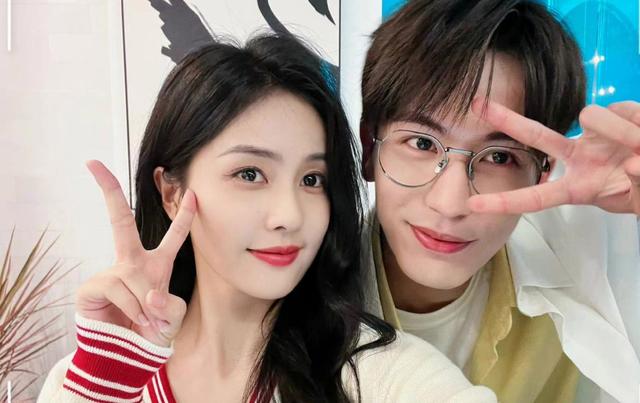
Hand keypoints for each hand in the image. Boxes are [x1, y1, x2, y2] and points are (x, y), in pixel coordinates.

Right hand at [75, 160, 196, 346]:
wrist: (126, 355)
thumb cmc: (150, 330)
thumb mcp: (171, 317)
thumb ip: (169, 305)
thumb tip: (149, 292)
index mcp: (156, 265)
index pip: (174, 236)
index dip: (185, 214)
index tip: (192, 191)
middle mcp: (132, 262)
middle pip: (121, 220)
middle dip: (110, 191)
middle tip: (95, 164)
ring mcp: (111, 272)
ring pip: (134, 276)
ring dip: (146, 304)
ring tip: (147, 321)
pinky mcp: (93, 287)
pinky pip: (119, 289)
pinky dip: (133, 308)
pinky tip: (132, 319)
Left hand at [468, 99, 639, 215]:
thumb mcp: (639, 201)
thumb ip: (639, 188)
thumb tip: (633, 164)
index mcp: (578, 187)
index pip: (537, 197)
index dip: (506, 202)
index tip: (472, 206)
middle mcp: (579, 157)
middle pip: (537, 135)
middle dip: (506, 119)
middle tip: (476, 105)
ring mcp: (596, 134)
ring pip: (590, 116)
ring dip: (620, 132)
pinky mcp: (619, 112)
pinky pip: (622, 109)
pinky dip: (637, 123)